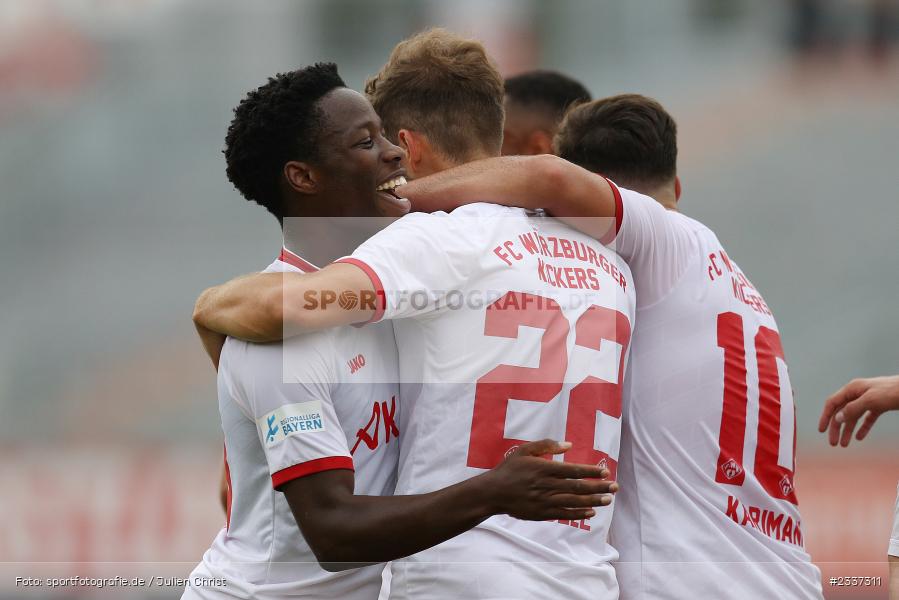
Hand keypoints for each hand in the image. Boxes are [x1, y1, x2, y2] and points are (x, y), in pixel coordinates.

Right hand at [482, 439, 617, 520]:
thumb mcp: (525, 450)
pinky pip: (564, 513)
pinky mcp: (542, 513)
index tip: (605, 472)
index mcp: (544, 468)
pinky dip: (579, 513)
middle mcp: (546, 485)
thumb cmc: (510, 469)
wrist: (493, 492)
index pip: (573, 470)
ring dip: (593, 501)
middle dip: (598, 487)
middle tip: (614, 488)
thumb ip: (546, 445)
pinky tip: (591, 512)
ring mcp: (545, 501)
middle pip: (578, 487)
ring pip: (574, 501)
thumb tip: (568, 444)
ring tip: (608, 500)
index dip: (591, 472)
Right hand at [819, 375, 898, 445]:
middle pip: (842, 412)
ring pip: (854, 416)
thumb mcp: (870, 400)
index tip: (822, 431)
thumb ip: (852, 409)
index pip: (833, 403)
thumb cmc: (893, 391)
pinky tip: (860, 437)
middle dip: (837, 428)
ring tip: (845, 444)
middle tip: (834, 443)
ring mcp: (869, 399)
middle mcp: (858, 393)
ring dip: (848, 430)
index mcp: (852, 389)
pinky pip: (867, 418)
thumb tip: (837, 418)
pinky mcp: (879, 405)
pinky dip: (862, 427)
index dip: (825, 417)